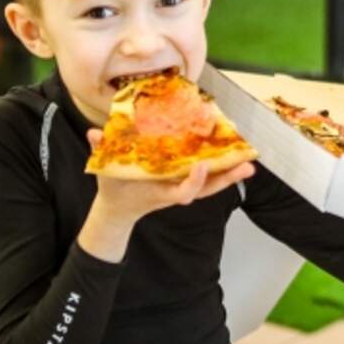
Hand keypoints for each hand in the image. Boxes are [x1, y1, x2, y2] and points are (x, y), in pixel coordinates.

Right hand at [79, 128, 254, 261]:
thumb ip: (101, 153)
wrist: (118, 209)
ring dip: (230, 173)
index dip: (194, 181)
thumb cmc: (113, 190)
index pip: (183, 192)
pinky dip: (220, 167)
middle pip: (207, 188)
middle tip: (247, 166)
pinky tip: (233, 154)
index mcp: (160, 192)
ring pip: (211, 183)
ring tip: (250, 160)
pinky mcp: (183, 181)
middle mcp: (176, 190)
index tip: (202, 167)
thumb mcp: (105, 174)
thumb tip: (93, 134)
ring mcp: (181, 187)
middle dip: (227, 178)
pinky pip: (206, 176)